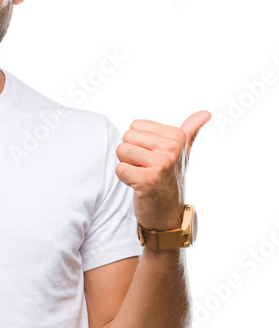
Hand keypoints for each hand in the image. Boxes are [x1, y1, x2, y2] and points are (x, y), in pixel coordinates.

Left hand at [115, 110, 211, 229]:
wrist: (168, 215)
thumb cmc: (170, 180)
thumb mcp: (183, 153)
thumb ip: (191, 131)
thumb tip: (206, 112)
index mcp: (177, 137)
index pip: (135, 126)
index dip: (139, 143)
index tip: (152, 158)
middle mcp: (172, 149)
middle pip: (127, 137)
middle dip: (131, 154)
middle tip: (146, 169)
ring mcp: (161, 165)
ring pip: (121, 151)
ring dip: (127, 166)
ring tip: (142, 176)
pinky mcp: (147, 181)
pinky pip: (120, 168)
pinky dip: (124, 179)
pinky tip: (138, 186)